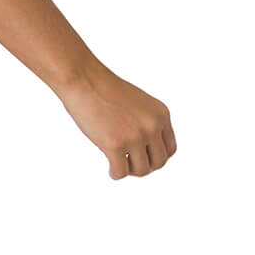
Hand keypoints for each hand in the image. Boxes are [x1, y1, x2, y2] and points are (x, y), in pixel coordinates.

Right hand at [55, 62, 176, 178]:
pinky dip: (115, 174)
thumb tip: (145, 151)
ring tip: (118, 163)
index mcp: (161, 115)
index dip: (156, 157)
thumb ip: (147, 122)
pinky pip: (120, 172)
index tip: (142, 156)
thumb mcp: (138, 103)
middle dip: (143, 165)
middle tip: (128, 162)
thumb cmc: (104, 89)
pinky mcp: (115, 145)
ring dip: (129, 171)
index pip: (170, 149)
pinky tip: (110, 169)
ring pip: (141, 171)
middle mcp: (152, 126)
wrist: (84, 80)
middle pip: (158, 163)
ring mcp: (135, 136)